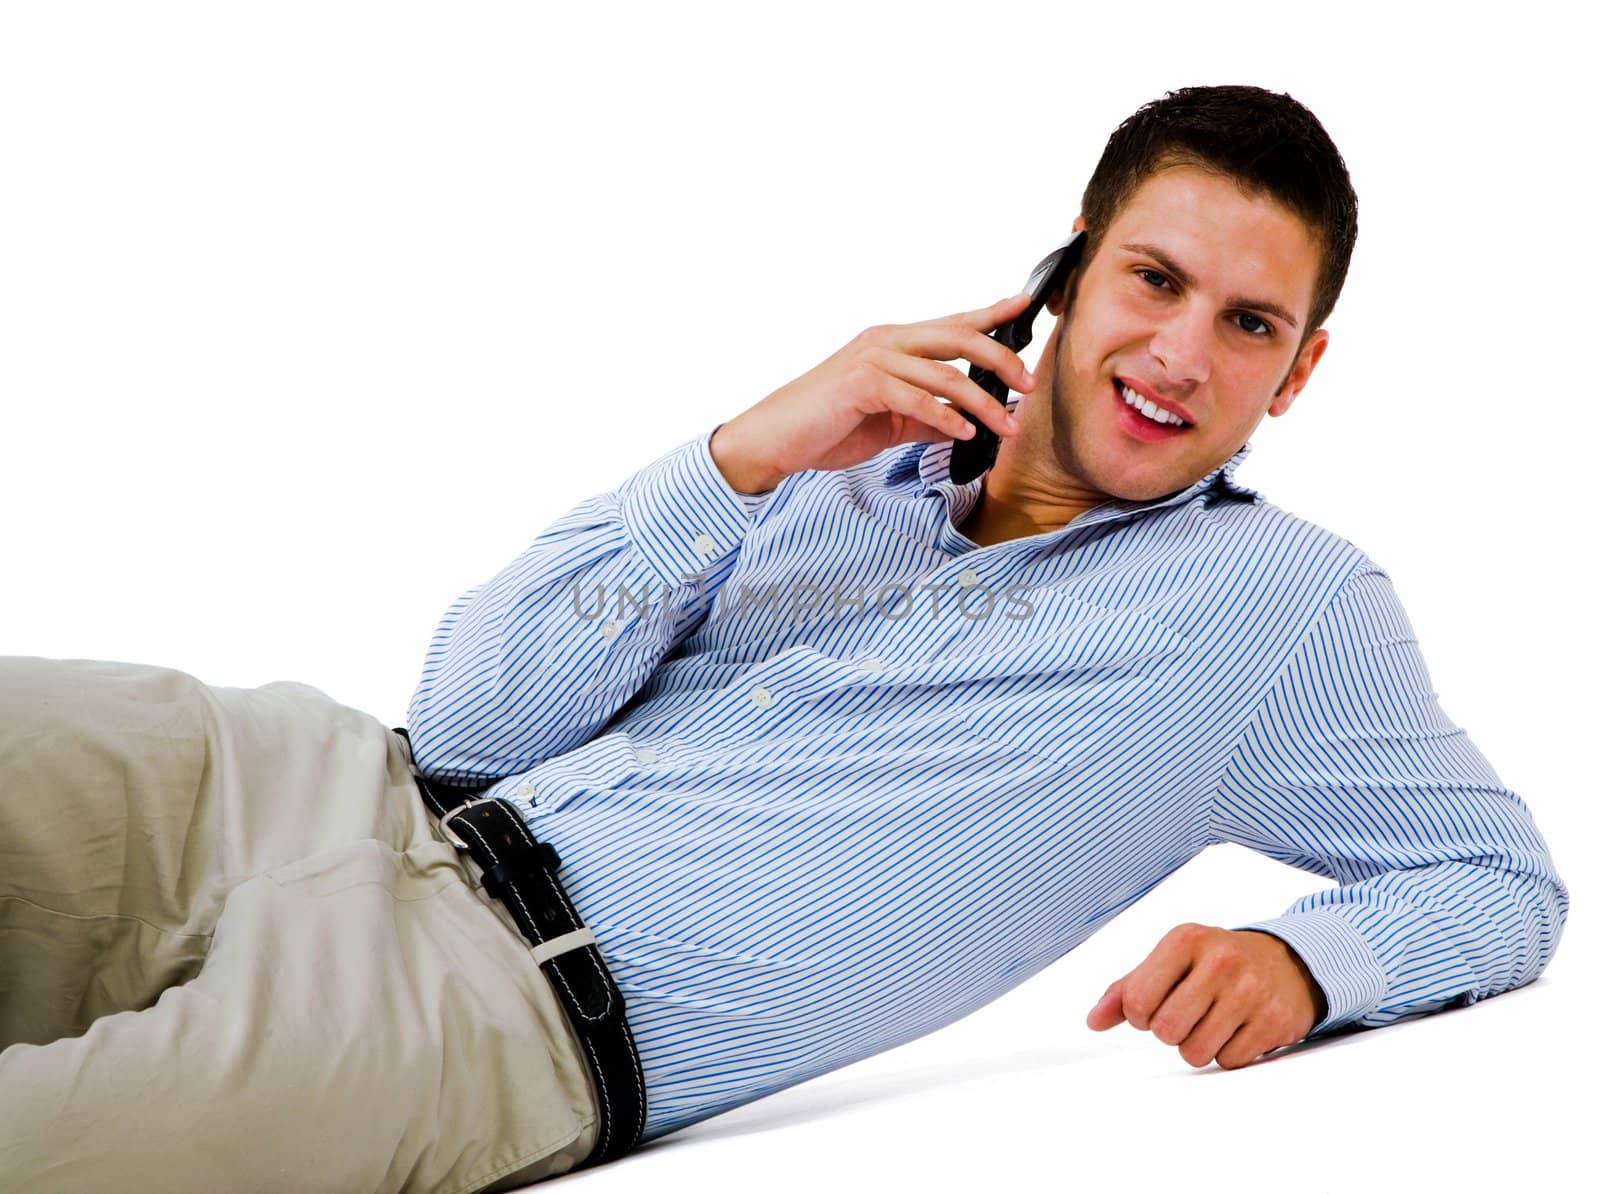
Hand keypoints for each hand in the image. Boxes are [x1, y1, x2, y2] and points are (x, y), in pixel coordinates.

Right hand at [708, 293, 1036, 493]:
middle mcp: (886, 341)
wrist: (776, 439)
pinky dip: (945, 417)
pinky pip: (916, 399)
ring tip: (1004, 425)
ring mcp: (873, 360)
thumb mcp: (889, 422)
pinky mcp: (861, 385)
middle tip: (1029, 383)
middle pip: (959, 337)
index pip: (952, 322)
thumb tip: (965, 425)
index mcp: (893, 342)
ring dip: (982, 403)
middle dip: (1002, 359)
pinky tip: (964, 433)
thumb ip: (926, 418)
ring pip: (945, 374)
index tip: (1025, 307)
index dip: (991, 312)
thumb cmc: (827, 425)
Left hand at [1085, 924, 1326, 1069]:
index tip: (1157, 1004)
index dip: (1140, 1014)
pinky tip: (1239, 1027)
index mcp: (1185, 940)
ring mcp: (1251, 991)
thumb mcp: (1171, 960)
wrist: (1287, 961)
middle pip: (1166, 1031)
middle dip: (1170, 1032)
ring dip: (1198, 1045)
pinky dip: (1228, 1052)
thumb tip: (1093, 1021)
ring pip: (1196, 1052)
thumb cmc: (1216, 962)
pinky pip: (1229, 1061)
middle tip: (1187, 1014)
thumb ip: (1127, 989)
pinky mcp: (1274, 1020)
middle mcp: (1220, 960)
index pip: (1137, 1000)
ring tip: (1213, 1020)